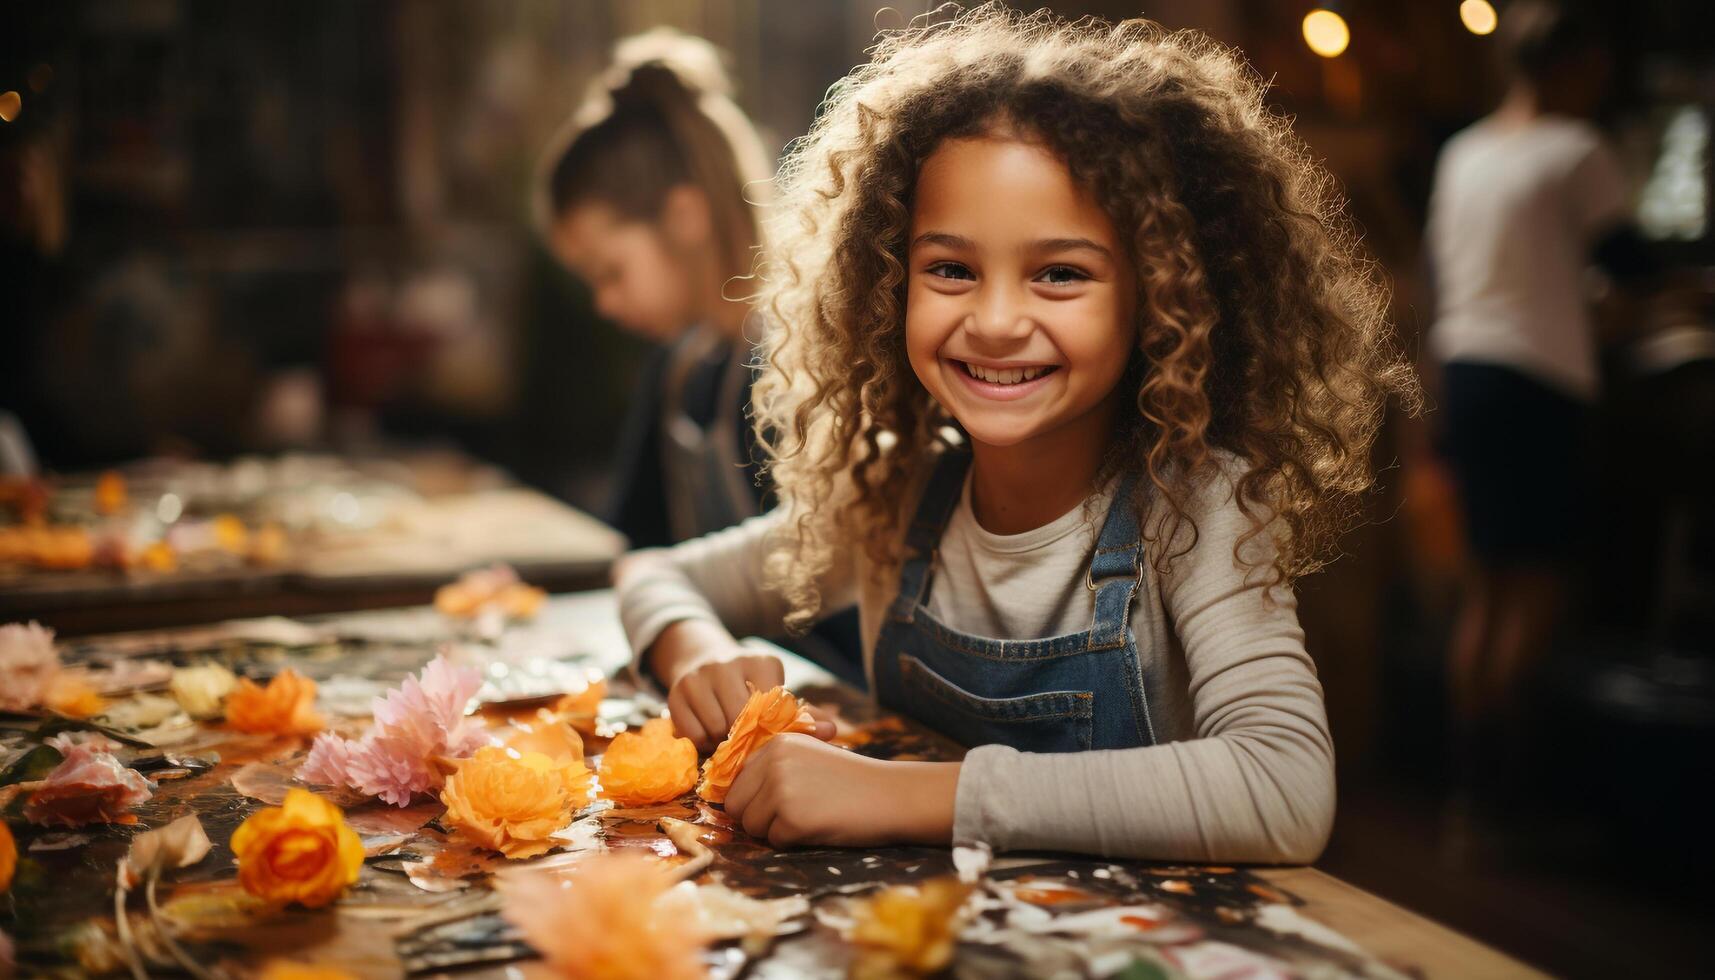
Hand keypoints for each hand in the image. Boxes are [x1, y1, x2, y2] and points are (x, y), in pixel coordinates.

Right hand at [646, 620, 835, 751]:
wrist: (701, 658)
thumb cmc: (748, 685)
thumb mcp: (776, 692)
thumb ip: (805, 714)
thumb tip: (833, 731)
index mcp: (761, 661)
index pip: (772, 707)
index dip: (770, 727)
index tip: (767, 730)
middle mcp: (727, 663)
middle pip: (742, 720)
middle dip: (745, 736)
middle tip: (747, 739)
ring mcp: (698, 676)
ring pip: (716, 728)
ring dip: (723, 741)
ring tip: (728, 734)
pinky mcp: (675, 692)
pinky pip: (692, 734)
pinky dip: (701, 742)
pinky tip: (708, 732)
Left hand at [723, 733, 960, 848]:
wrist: (889, 795)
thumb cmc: (850, 781)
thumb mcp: (808, 757)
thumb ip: (772, 767)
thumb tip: (731, 796)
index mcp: (775, 745)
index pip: (737, 782)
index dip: (754, 799)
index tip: (779, 802)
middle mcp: (773, 762)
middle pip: (736, 806)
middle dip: (758, 817)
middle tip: (794, 814)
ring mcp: (781, 790)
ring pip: (752, 827)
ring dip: (776, 830)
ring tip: (810, 817)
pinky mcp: (792, 819)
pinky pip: (774, 842)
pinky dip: (793, 842)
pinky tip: (819, 826)